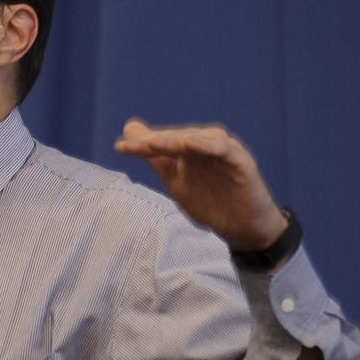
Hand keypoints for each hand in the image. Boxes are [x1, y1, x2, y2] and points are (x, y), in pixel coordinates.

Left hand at [114, 119, 286, 252]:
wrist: (240, 226)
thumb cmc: (210, 201)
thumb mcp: (175, 181)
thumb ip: (155, 158)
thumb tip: (127, 132)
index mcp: (190, 150)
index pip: (163, 144)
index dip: (141, 145)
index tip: (119, 148)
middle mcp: (206, 146)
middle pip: (178, 139)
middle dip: (155, 142)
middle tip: (135, 145)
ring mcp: (224, 152)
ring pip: (199, 140)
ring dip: (176, 140)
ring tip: (153, 142)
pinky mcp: (241, 161)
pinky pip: (224, 149)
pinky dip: (208, 145)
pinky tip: (190, 144)